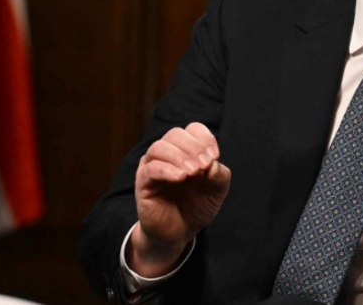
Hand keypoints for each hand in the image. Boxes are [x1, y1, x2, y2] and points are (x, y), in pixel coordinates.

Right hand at [128, 122, 230, 277]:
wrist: (179, 233)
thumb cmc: (195, 207)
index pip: (192, 129)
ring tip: (193, 172)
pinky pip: (151, 169)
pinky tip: (181, 177)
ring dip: (179, 156)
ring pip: (160, 147)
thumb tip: (212, 163)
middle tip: (204, 166)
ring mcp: (152, 166)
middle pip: (175, 134)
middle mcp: (167, 154)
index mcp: (185, 151)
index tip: (215, 157)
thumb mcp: (216, 191)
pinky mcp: (143, 183)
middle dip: (193, 147)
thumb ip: (219, 174)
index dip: (205, 139)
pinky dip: (167, 170)